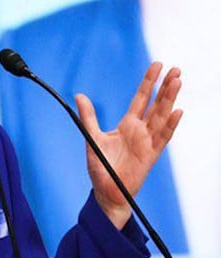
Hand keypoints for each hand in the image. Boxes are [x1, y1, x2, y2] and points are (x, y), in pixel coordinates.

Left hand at [75, 62, 182, 228]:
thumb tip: (79, 95)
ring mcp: (147, 142)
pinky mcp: (150, 156)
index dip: (149, 82)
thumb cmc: (101, 166)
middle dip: (165, 87)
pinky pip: (163, 138)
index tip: (157, 65)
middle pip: (156, 104)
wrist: (106, 191)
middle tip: (175, 69)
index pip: (141, 98)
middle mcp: (141, 131)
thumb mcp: (92, 137)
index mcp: (128, 125)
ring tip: (177, 82)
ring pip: (162, 117)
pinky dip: (170, 125)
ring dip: (170, 100)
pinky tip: (177, 112)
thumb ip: (88, 116)